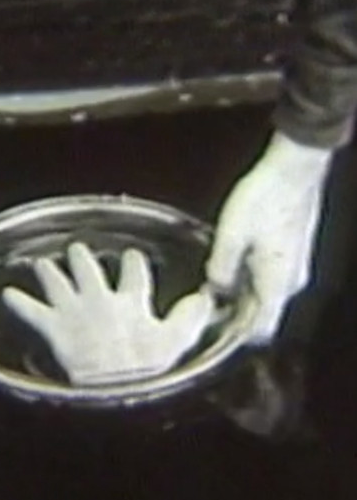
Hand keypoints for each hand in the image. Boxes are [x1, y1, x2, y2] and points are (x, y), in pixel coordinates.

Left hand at [2, 242, 216, 385]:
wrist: (112, 383)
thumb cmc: (145, 367)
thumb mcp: (176, 341)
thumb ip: (189, 318)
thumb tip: (206, 298)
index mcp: (130, 302)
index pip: (135, 274)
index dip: (134, 264)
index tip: (132, 256)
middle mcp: (99, 299)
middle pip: (89, 271)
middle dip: (82, 259)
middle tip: (77, 249)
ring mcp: (74, 311)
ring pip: (58, 284)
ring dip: (49, 273)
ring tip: (40, 265)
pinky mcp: (53, 327)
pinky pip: (32, 311)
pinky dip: (19, 303)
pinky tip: (8, 295)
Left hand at [206, 131, 332, 343]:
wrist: (295, 166)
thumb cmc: (267, 196)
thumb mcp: (231, 235)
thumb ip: (219, 269)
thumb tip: (213, 289)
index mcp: (277, 284)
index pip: (258, 330)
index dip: (232, 334)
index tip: (209, 325)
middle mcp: (291, 281)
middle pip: (261, 315)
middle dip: (232, 314)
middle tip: (205, 303)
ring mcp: (295, 267)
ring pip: (265, 296)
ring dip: (239, 295)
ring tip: (212, 283)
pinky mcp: (293, 252)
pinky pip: (270, 278)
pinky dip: (249, 279)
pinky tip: (229, 264)